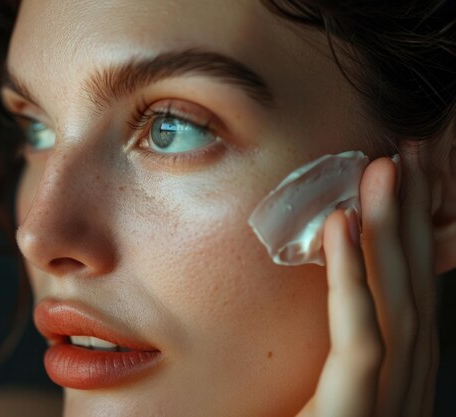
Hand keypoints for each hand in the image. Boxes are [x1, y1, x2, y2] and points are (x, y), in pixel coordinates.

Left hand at [296, 149, 438, 416]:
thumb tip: (330, 301)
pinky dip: (352, 277)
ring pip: (398, 303)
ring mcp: (393, 406)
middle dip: (414, 218)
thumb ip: (331, 357)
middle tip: (411, 154)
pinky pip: (361, 340)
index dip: (410, 237)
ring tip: (385, 168)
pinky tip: (342, 223)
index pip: (409, 299)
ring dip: (391, 230)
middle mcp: (406, 390)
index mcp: (397, 384)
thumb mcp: (322, 395)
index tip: (404, 181)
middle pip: (415, 290)